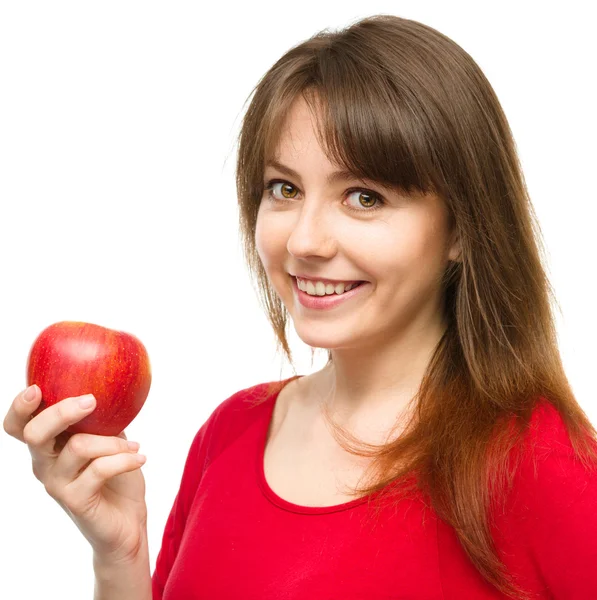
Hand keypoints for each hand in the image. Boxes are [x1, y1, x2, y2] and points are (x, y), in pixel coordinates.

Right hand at [3, 385, 147, 562]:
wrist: (127, 523)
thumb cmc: (116, 476)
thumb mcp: (109, 439)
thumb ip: (102, 418)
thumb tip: (113, 385)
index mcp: (49, 445)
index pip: (18, 426)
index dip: (19, 407)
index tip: (37, 388)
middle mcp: (45, 464)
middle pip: (35, 434)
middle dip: (61, 412)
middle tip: (91, 401)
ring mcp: (57, 484)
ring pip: (78, 447)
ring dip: (114, 441)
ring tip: (134, 446)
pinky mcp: (76, 500)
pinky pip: (99, 469)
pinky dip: (125, 459)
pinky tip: (140, 458)